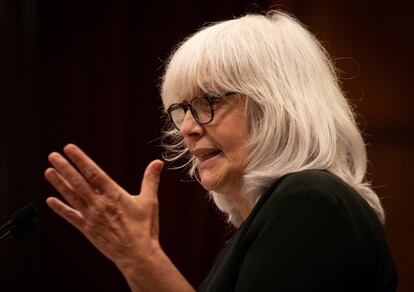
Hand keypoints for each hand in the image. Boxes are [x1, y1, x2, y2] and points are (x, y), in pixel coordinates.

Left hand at [45, 144, 163, 267]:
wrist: (137, 255)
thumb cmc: (145, 228)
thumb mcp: (150, 201)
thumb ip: (150, 180)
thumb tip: (158, 163)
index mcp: (114, 195)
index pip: (94, 173)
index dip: (81, 160)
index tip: (69, 149)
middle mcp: (100, 204)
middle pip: (78, 182)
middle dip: (65, 167)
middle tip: (53, 155)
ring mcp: (91, 217)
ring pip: (72, 196)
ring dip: (59, 183)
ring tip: (48, 171)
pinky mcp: (88, 229)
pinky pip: (71, 217)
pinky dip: (60, 208)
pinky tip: (50, 200)